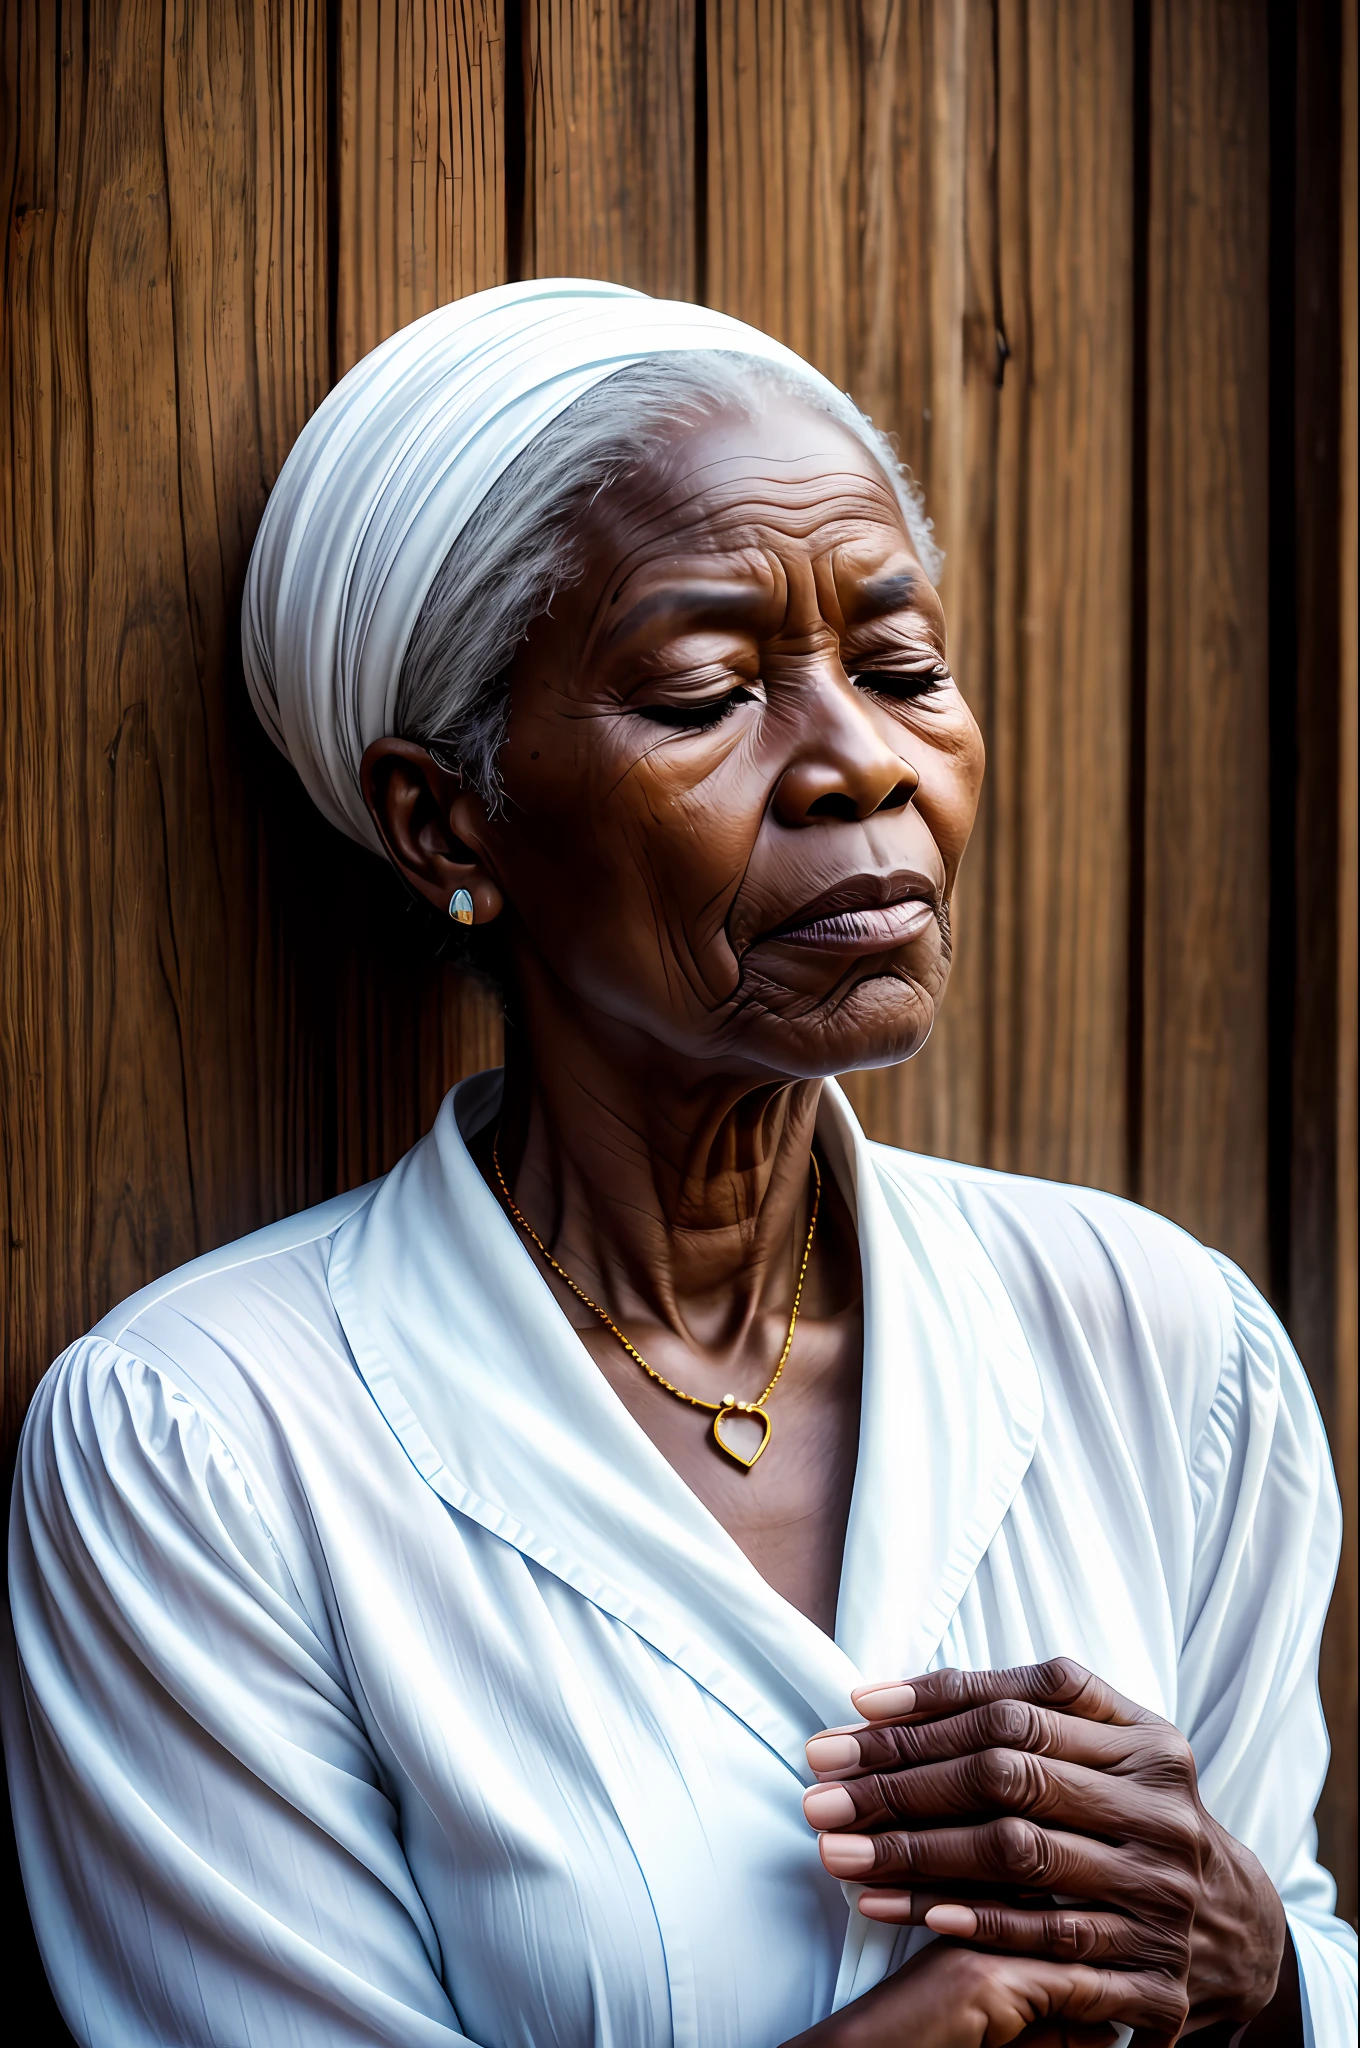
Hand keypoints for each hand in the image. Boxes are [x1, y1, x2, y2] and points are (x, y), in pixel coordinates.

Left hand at [803, 1659, 1287, 2035]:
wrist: (1240, 1930)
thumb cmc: (1136, 1816)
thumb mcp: (1111, 1750)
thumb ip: (1024, 1713)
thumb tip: (881, 1701)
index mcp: (1146, 1741)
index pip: (1016, 1710)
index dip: (927, 1710)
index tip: (848, 1716)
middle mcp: (1160, 1808)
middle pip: (1007, 1776)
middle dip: (901, 1782)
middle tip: (819, 1791)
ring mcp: (1160, 1889)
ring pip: (1017, 1855)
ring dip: (914, 1854)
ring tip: (836, 1854)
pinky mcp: (1154, 1969)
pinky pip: (1044, 1939)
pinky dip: (971, 1920)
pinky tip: (906, 1910)